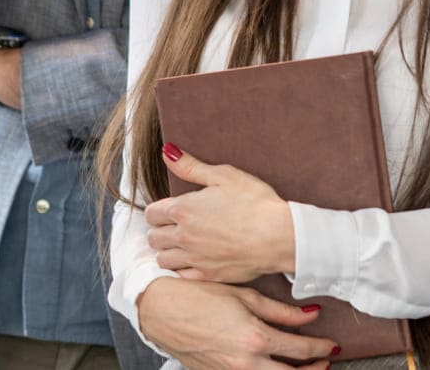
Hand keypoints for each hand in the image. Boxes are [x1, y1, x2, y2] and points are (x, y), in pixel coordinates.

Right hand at [135, 277, 335, 369]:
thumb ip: (281, 310)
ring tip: (306, 368)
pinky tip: (273, 368)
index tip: (330, 344)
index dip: (320, 347)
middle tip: (325, 361)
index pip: (300, 349)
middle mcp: (245, 362)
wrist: (159, 309)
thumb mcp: (244, 296)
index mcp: (255, 338)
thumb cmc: (198, 295)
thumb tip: (311, 315)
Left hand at [144, 145, 294, 282]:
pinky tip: (195, 260)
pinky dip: (183, 269)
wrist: (279, 236)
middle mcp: (183, 235)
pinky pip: (180, 275)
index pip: (151, 213)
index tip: (170, 210)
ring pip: (163, 259)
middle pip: (153, 237)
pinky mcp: (207, 275)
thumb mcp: (224, 175)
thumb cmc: (255, 203)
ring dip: (168, 251)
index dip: (159, 210)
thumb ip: (191, 166)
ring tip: (183, 244)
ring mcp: (194, 258)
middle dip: (161, 230)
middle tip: (176, 226)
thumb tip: (167, 153)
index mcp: (183, 209)